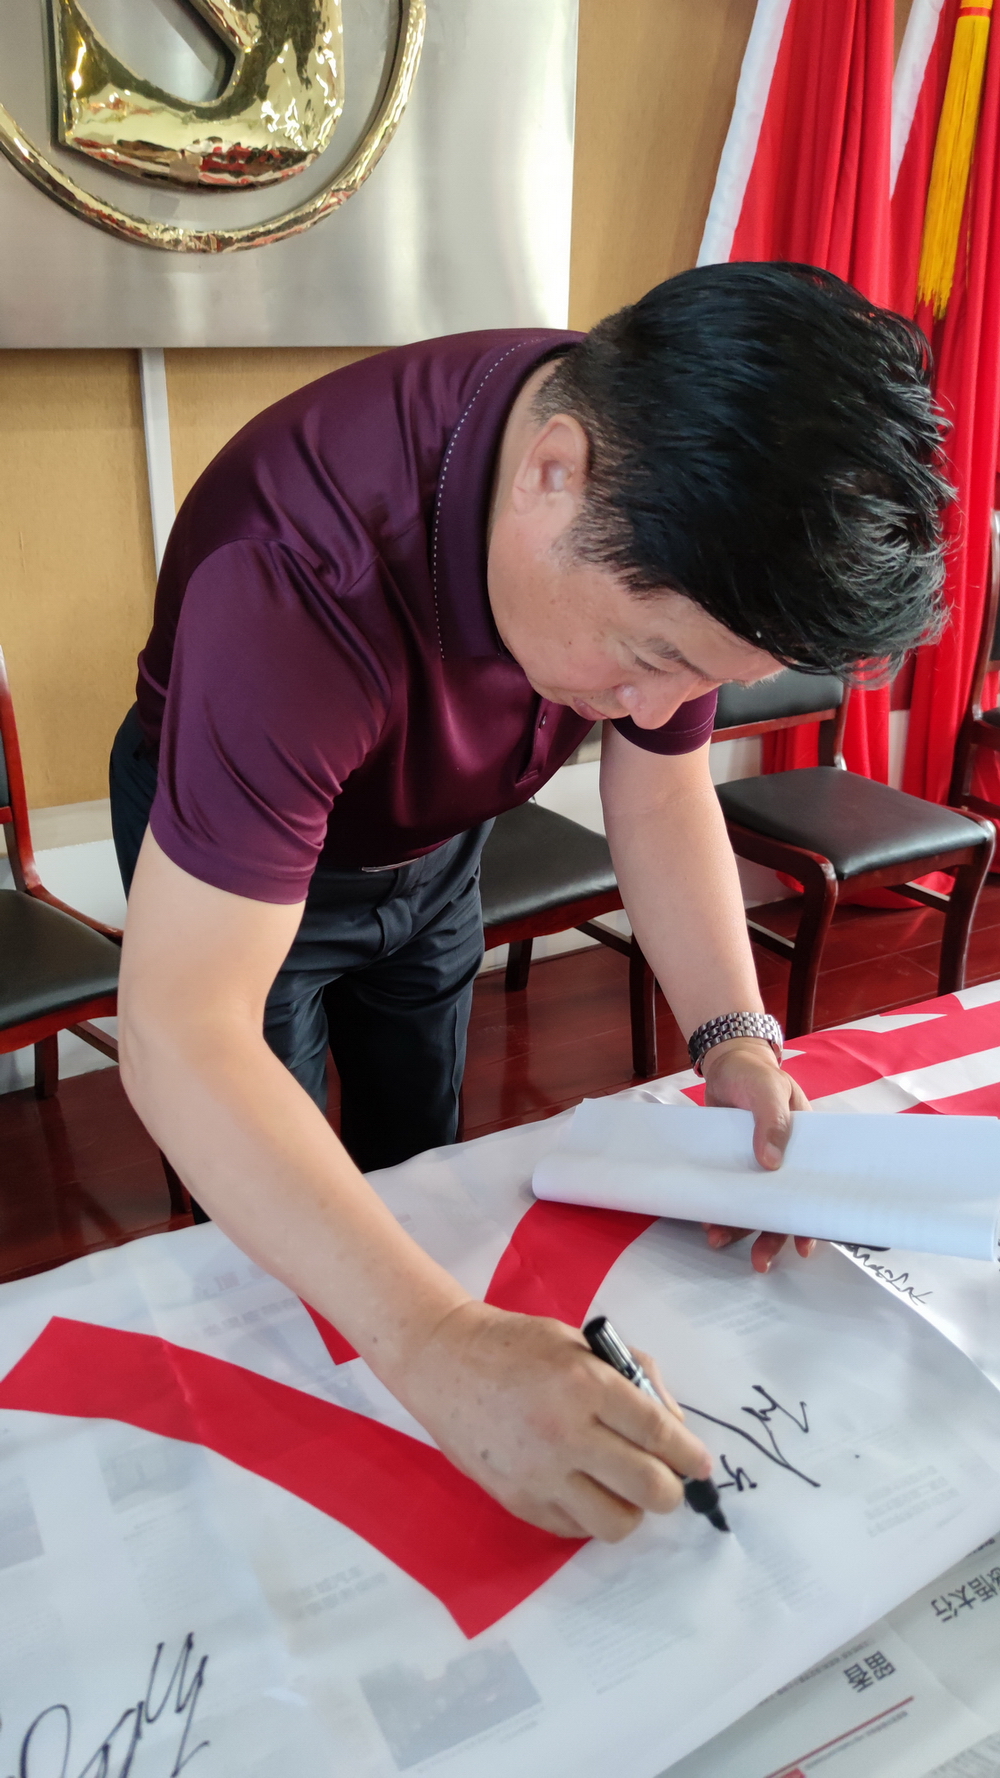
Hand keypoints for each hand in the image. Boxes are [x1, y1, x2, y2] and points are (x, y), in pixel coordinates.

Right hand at [398, 1300, 712, 1540]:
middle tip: (666, 1478)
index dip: (691, 1455)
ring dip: (631, 1508)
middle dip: (670, 1488)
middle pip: (650, 1489)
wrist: (444, 1363)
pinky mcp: (519, 1501)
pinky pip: (577, 1529)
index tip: (702, 1465)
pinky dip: (591, 1513)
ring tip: (622, 1486)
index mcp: (586, 1383)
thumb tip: (674, 1428)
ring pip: (618, 1522)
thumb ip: (634, 1378)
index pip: (660, 1433)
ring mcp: (540, 1474)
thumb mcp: (583, 1343)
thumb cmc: (519, 1345)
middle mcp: (566, 1433)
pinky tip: (584, 1487)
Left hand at [700, 1035, 813, 1273]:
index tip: (805, 1248)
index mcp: (804, 1148)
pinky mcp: (730, 1164)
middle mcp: (783, 1163)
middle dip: (771, 1238)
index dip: (813, 1222)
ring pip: (751, 1205)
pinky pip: (727, 1193)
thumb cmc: (755, 1074)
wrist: (725, 1064)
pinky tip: (707, 1221)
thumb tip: (771, 1162)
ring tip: (717, 1241)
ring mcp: (754, 1165)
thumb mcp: (767, 1089)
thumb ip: (771, 1120)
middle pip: (782, 1208)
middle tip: (760, 1263)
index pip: (815, 1191)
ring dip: (738, 1227)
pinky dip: (719, 1209)